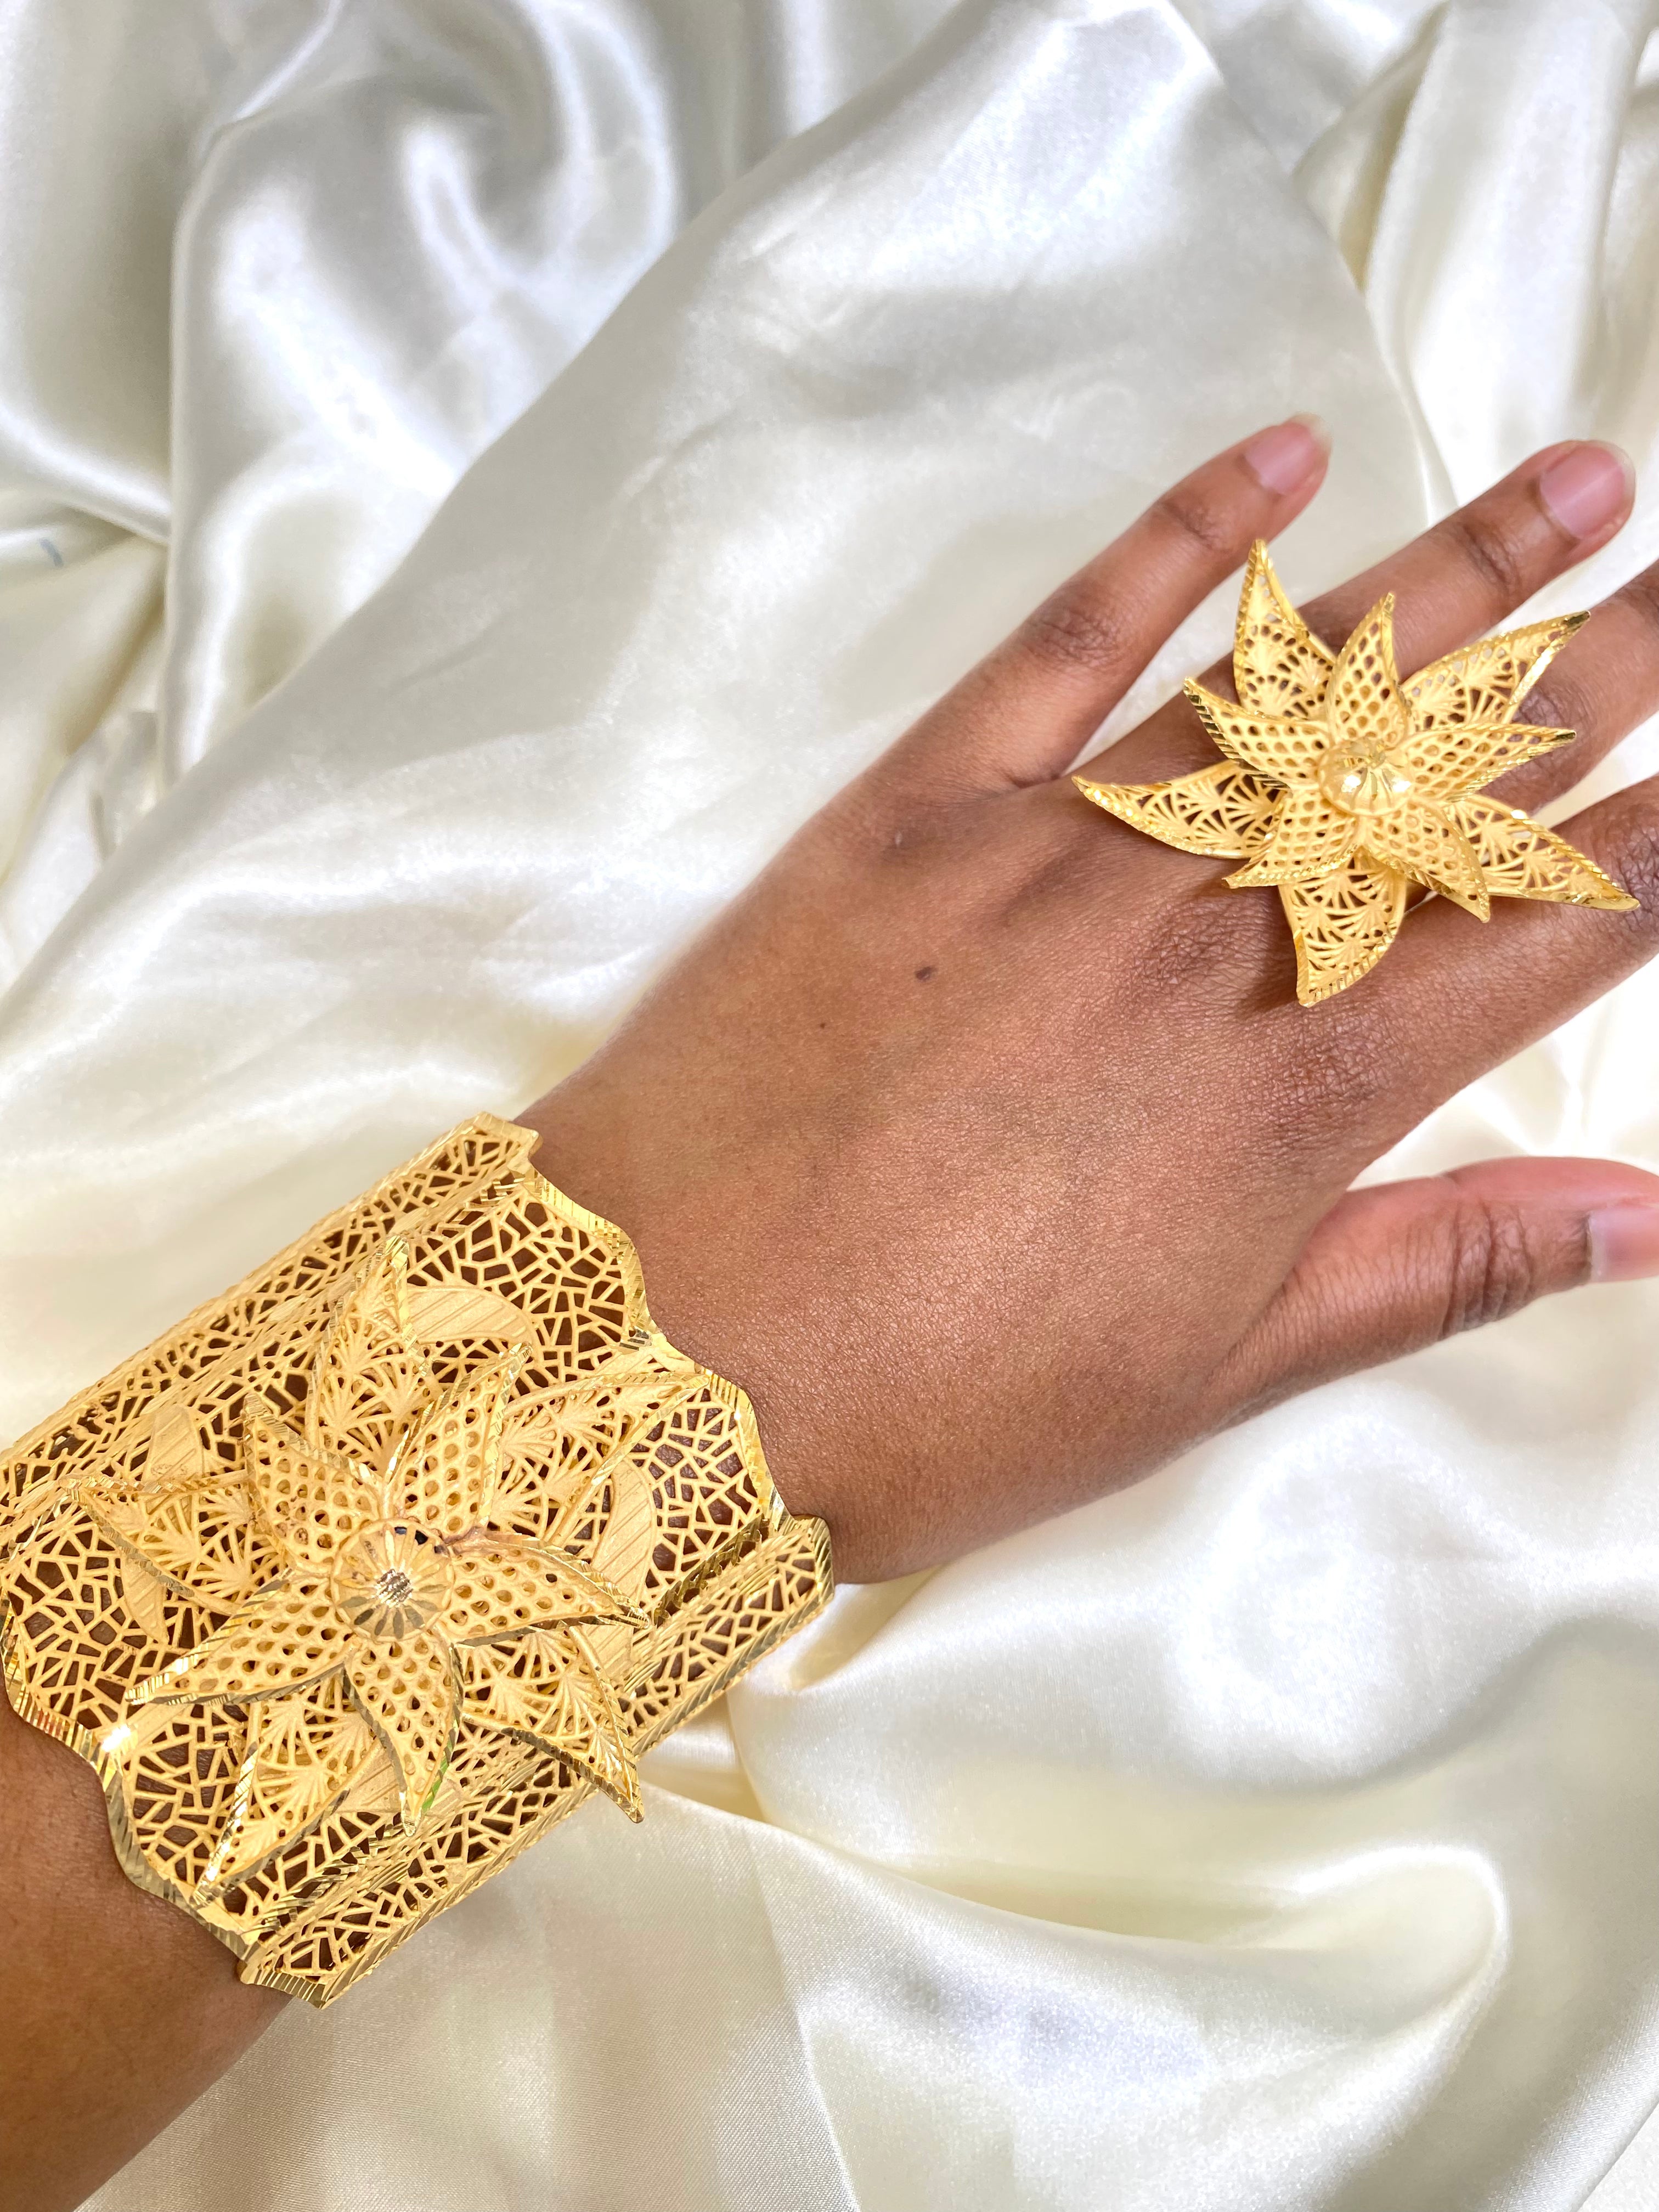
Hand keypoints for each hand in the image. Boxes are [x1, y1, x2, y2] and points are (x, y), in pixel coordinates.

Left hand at [526, 423, 1658, 1579]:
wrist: (659, 1358)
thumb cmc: (937, 1402)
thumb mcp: (1213, 1375)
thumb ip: (1435, 1269)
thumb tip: (1643, 1219)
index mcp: (1295, 1091)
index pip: (1540, 932)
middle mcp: (1207, 940)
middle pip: (1448, 779)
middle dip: (1595, 671)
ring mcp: (1061, 851)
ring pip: (1297, 685)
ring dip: (1450, 574)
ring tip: (1574, 481)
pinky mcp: (918, 805)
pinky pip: (1066, 637)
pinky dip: (1176, 539)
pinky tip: (1276, 457)